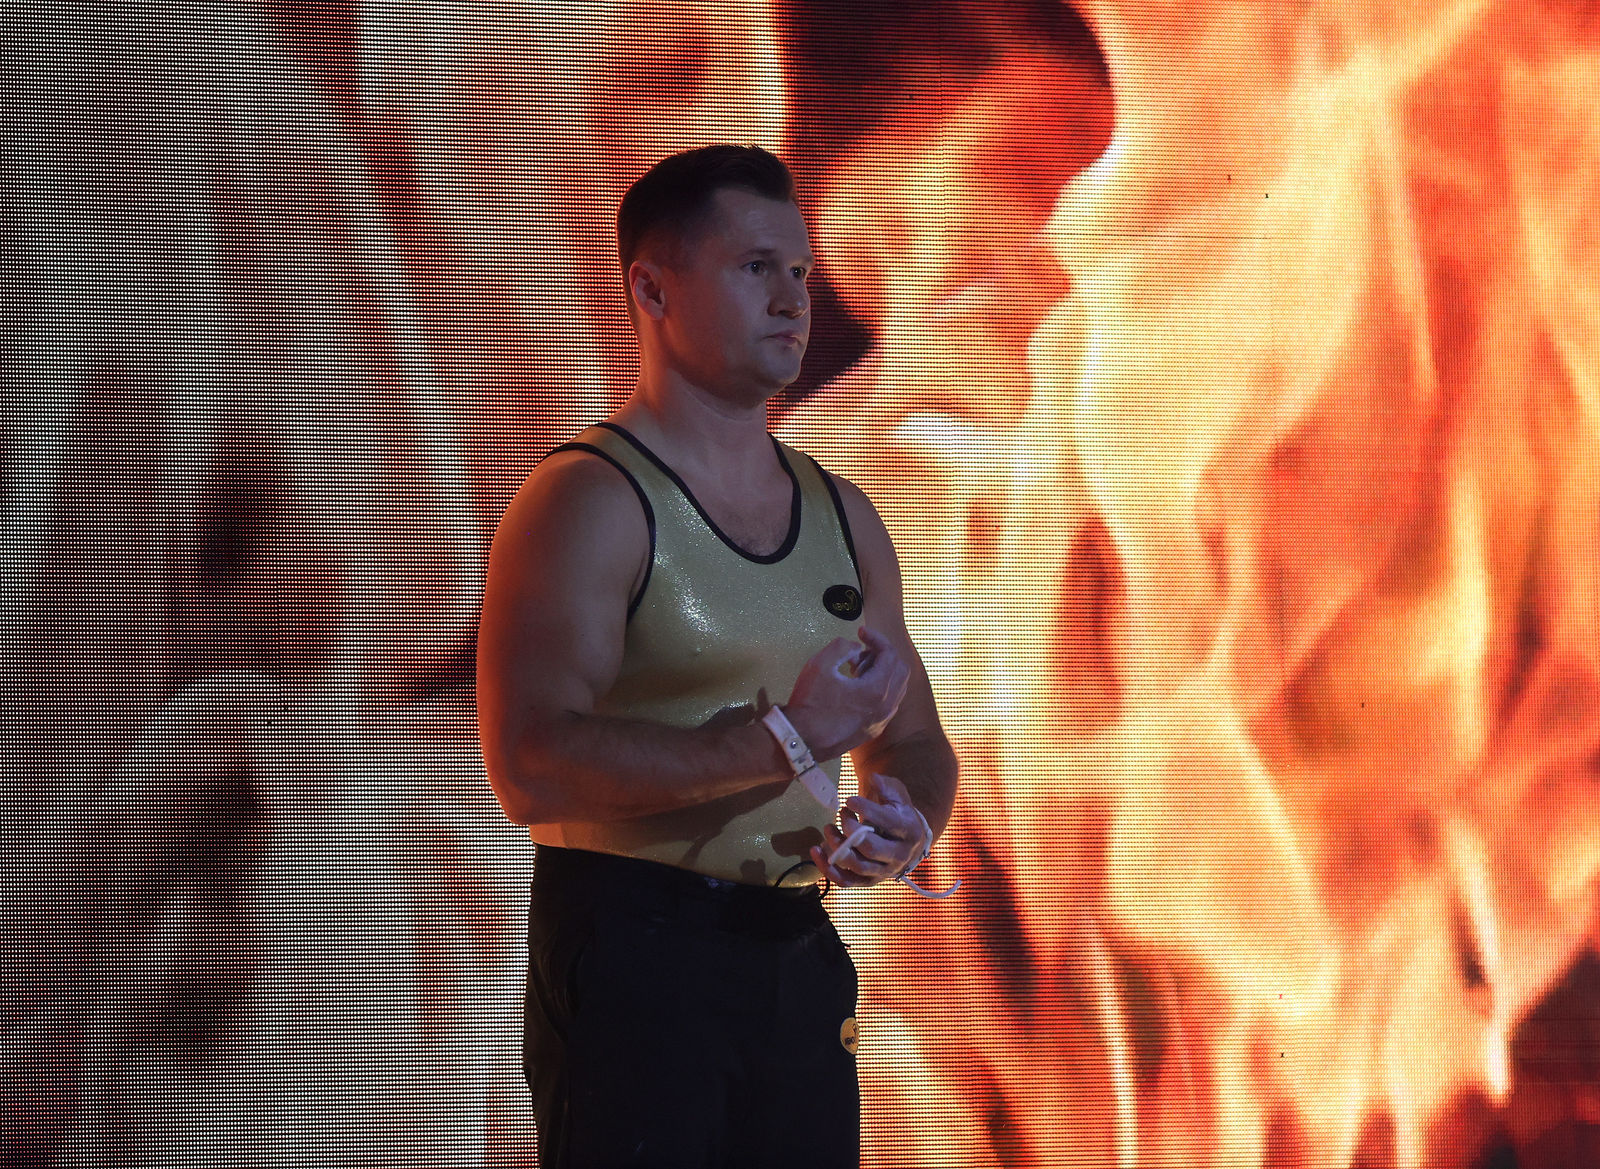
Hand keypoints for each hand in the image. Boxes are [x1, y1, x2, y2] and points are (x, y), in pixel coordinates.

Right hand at [783, 626, 909, 761]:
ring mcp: (881, 721)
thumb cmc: (809, 704)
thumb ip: (842, 646)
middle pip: (900, 669)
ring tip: (856, 667)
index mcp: (877, 690)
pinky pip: (888, 703)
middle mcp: (886, 707)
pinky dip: (880, 688)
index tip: (861, 631)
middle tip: (860, 650)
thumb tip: (856, 647)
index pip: (890, 654)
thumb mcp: (820, 664)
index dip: (876, 638)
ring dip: (882, 671)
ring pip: (896, 687)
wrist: (801, 742)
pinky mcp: (873, 730)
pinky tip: (856, 687)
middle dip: (883, 654)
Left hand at [809, 772, 927, 887]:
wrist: (909, 842)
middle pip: (871, 848)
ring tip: (828, 828)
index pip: (888, 822)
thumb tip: (872, 778)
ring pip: (857, 866)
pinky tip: (816, 851)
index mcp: (908, 830)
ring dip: (837, 847)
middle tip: (841, 815)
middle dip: (850, 831)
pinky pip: (846, 881)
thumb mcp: (898, 796)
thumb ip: (886, 787)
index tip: (849, 801)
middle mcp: (899, 855)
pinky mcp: (869, 881)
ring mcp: (884, 871)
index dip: (867, 810)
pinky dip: (828, 869)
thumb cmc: (899, 814)